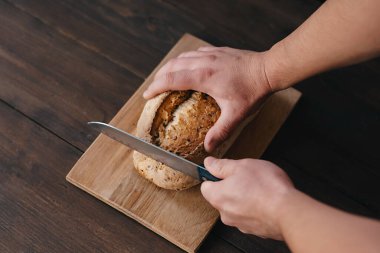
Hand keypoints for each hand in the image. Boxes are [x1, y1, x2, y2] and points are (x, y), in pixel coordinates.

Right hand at [143, 47, 272, 151]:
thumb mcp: (236, 114)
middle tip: (153, 87)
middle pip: (172, 66)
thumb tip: (208, 147)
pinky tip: (186, 65)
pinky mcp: (218, 51)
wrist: (268, 69)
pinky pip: (194, 53)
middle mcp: (203, 62)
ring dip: (170, 66)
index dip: (156, 87)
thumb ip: (220, 131)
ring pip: (182, 57)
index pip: (171, 80)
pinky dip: (184, 59)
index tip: (147, 94)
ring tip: (165, 76)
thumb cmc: (252, 90)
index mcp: (203, 77)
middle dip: (159, 76)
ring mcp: (210, 54)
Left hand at [201, 157, 294, 239]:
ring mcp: (239, 223)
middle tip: (247, 177)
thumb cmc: (266, 187)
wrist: (288, 211)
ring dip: (244, 197)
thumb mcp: (241, 166)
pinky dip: (255, 208)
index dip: (215, 176)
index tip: (224, 171)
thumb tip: (209, 163)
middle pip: (222, 196)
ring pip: (236, 206)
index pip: (206, 186)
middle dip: (232, 186)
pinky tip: (267, 200)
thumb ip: (221, 165)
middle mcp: (225, 213)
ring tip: (260, 188)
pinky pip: (250, 215)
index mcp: (218, 196)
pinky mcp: (254, 229)